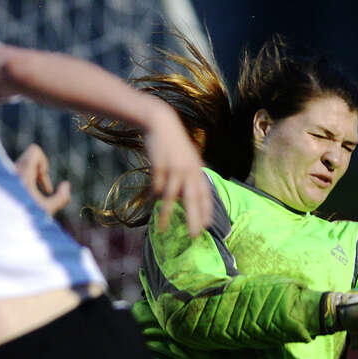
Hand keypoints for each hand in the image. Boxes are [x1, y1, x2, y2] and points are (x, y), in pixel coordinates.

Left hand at [14, 143, 70, 215]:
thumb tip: (66, 184)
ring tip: (31, 199)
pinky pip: (14, 176)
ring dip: (30, 181)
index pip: (34, 150)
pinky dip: (21, 185)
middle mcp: (10, 171)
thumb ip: (62, 198)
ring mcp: (2, 176)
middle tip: (43, 192)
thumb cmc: (21, 219)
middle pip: (30, 161)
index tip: (41, 181)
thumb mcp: (46, 211)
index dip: (43, 163)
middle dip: (38, 175)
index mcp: (22, 173)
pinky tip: (22, 202)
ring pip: (22, 169)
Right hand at [142, 101, 211, 237]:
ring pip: (171, 196)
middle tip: (194, 235)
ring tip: (162, 229)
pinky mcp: (159, 165)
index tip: (206, 227)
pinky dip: (154, 197)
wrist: (161, 123)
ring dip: (166, 213)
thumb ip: (190, 177)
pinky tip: (151, 205)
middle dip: (194, 218)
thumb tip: (191, 196)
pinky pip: (156, 186)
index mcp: (197, 170)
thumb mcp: (187, 160)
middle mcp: (189, 170)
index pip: (205, 195)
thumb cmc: (174, 144)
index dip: (206, 211)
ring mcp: (174, 168)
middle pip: (193, 199)